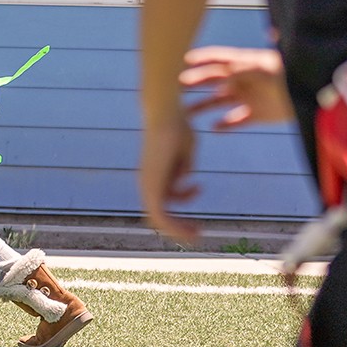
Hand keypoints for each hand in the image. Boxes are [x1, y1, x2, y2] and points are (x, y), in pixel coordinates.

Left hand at [139, 112, 200, 244]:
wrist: (167, 114)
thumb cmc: (178, 127)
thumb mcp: (185, 150)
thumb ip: (184, 166)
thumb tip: (184, 178)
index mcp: (154, 173)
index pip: (163, 197)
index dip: (182, 200)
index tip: (200, 188)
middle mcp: (147, 182)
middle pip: (158, 215)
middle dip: (178, 226)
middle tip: (199, 231)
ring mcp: (147, 184)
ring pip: (158, 219)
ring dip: (178, 230)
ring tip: (198, 232)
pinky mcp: (151, 186)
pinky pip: (160, 214)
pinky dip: (174, 225)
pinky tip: (193, 225)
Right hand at [180, 46, 291, 128]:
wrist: (316, 95)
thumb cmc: (293, 76)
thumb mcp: (268, 68)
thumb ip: (246, 68)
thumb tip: (226, 68)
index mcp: (247, 64)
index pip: (219, 58)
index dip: (201, 58)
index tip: (183, 61)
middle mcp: (244, 79)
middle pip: (213, 80)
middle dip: (194, 82)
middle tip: (175, 88)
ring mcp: (250, 97)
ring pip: (219, 101)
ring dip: (202, 105)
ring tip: (185, 113)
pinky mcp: (258, 115)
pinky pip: (236, 120)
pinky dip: (225, 124)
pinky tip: (213, 128)